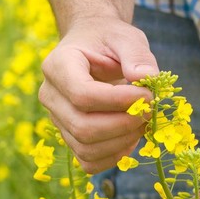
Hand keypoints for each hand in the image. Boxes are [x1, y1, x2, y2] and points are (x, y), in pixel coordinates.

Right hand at [38, 16, 158, 173]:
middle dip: (123, 124)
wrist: (91, 47)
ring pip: (85, 148)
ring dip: (122, 142)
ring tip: (142, 122)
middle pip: (82, 126)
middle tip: (149, 111)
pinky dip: (114, 156)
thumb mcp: (126, 37)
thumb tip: (147, 79)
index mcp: (57, 65)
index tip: (148, 95)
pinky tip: (130, 137)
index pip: (82, 94)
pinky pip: (88, 161)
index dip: (119, 101)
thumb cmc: (108, 40)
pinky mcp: (67, 137)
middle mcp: (50, 95)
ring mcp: (56, 119)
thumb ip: (137, 55)